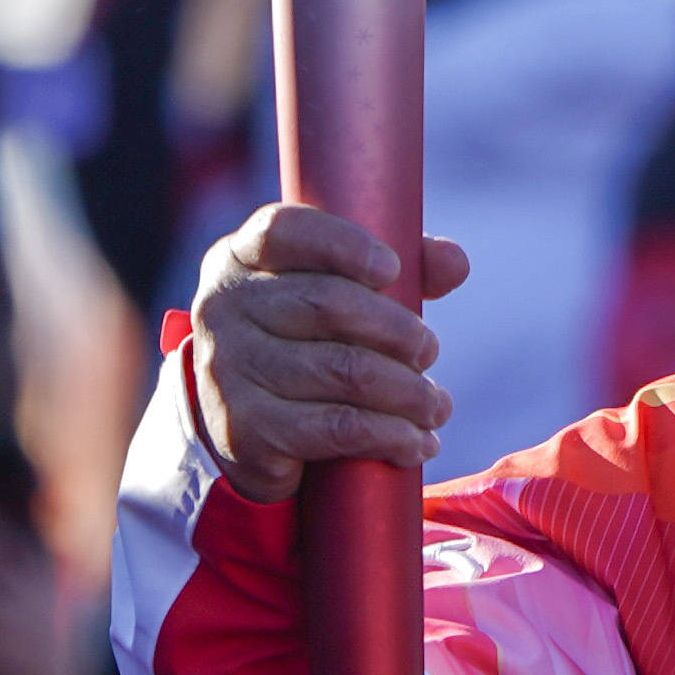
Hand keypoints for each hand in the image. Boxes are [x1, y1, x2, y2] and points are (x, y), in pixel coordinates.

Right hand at [188, 202, 468, 503]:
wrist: (244, 432)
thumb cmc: (305, 342)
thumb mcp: (340, 292)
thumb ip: (401, 267)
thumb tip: (453, 262)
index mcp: (240, 258)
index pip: (282, 231)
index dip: (344, 245)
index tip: (393, 268)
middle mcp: (221, 307)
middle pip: (326, 304)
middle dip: (397, 330)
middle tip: (429, 351)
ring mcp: (227, 370)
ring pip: (341, 372)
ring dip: (408, 392)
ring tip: (436, 405)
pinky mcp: (245, 430)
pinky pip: (336, 428)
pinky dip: (390, 436)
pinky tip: (417, 442)